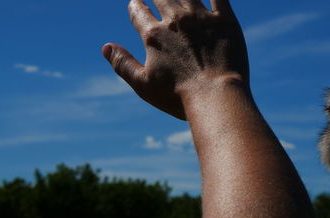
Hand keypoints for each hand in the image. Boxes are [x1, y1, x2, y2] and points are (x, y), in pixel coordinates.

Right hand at [102, 0, 249, 119]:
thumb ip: (122, 64)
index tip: (136, 4)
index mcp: (154, 35)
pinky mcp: (225, 20)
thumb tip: (105, 47)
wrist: (215, 96)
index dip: (135, 7)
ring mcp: (201, 18)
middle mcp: (175, 20)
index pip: (138, 12)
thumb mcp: (143, 84)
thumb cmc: (178, 96)